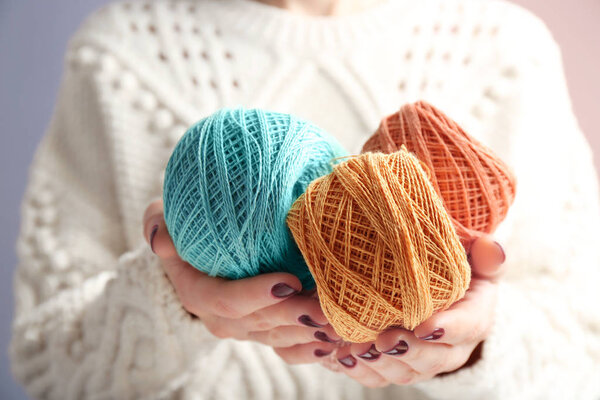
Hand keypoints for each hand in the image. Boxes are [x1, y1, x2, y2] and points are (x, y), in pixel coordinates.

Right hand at [142, 199, 341, 354]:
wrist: (195, 257)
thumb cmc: (183, 231)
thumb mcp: (161, 219)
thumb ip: (157, 224)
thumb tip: (160, 237)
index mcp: (197, 293)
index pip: (226, 299)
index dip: (256, 294)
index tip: (289, 280)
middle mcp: (221, 318)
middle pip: (262, 322)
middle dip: (296, 316)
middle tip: (327, 307)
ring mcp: (245, 329)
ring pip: (280, 337)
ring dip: (310, 334)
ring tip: (339, 323)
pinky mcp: (264, 332)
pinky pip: (287, 349)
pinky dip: (311, 349)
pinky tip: (334, 344)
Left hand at [316, 235, 505, 387]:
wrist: (440, 290)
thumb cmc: (456, 267)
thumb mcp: (474, 256)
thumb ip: (484, 253)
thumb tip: (491, 249)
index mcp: (475, 317)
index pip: (468, 326)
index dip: (447, 328)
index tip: (423, 325)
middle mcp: (453, 347)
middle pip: (434, 358)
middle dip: (407, 351)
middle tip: (382, 340)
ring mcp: (425, 360)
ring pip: (406, 372)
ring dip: (380, 364)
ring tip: (355, 348)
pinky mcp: (400, 366)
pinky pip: (382, 377)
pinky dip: (361, 369)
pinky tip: (343, 356)